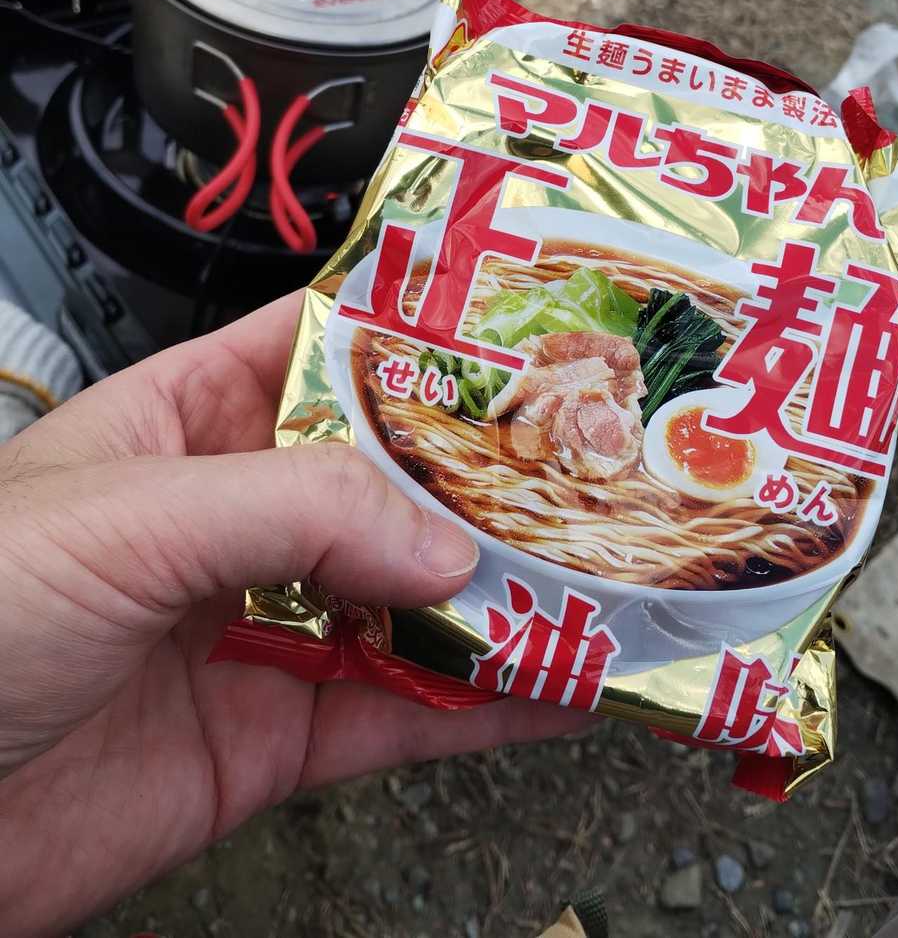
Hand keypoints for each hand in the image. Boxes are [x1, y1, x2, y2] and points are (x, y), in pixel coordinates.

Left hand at [0, 295, 581, 935]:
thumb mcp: (125, 518)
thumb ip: (291, 510)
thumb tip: (440, 542)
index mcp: (183, 424)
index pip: (321, 352)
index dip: (415, 339)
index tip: (516, 334)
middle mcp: (232, 522)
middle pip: (386, 485)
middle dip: (483, 481)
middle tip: (589, 468)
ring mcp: (258, 630)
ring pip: (409, 602)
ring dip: (500, 597)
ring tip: (597, 578)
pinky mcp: (271, 739)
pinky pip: (399, 716)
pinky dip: (481, 707)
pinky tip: (551, 686)